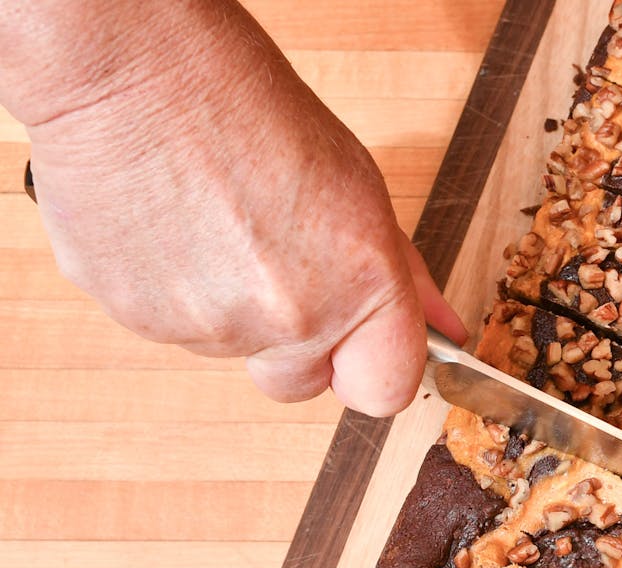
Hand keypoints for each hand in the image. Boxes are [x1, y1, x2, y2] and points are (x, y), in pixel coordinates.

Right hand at [15, 1, 464, 415]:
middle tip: (281, 266)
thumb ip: (403, 274)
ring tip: (220, 226)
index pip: (387, 391)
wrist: (127, 73)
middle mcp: (289, 319)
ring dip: (234, 309)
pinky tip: (178, 230)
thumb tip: (444, 327)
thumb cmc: (245, 108)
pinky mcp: (141, 323)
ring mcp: (210, 328)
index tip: (367, 343)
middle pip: (301, 383)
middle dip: (299, 344)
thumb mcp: (357, 186)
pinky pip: (176, 331)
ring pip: (235, 353)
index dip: (376, 367)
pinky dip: (179, 293)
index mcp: (358, 285)